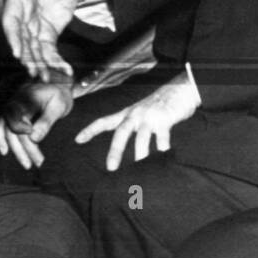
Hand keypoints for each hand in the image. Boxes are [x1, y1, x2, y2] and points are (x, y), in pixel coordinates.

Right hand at [0, 77, 73, 169]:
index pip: (15, 118)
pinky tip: (5, 152)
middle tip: (38, 163)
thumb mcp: (58, 106)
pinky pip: (1, 128)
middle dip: (24, 149)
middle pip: (13, 129)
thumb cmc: (59, 95)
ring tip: (28, 164)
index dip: (21, 131)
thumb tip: (35, 138)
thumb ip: (46, 121)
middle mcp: (13, 103)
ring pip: (7, 132)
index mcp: (24, 99)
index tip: (34, 140)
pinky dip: (1, 140)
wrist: (58, 85)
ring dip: (16, 149)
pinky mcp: (11, 114)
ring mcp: (11, 108)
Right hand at [3, 0, 92, 80]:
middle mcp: (23, 14)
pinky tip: (63, 72)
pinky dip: (54, 61)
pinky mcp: (46, 34)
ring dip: (38, 63)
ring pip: (32, 48)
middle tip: (33, 71)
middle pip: (21, 39)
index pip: (12, 18)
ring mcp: (33, 25)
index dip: (13, 35)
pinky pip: (47, 50)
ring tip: (45, 77)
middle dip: (26, 56)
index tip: (17, 50)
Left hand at [76, 73, 199, 171]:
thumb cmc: (161, 105)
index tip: (77, 140)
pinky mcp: (164, 119)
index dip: (90, 130)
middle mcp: (135, 114)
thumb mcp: (142, 112)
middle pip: (120, 132)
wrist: (180, 89)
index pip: (104, 121)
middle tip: (111, 168)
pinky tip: (163, 156)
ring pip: (141, 138)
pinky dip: (162, 148)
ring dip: (140, 154)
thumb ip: (134, 127)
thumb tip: (129, 149)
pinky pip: (162, 137)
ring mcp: (149, 116)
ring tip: (140, 167)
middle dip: (115, 150)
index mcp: (127, 113)